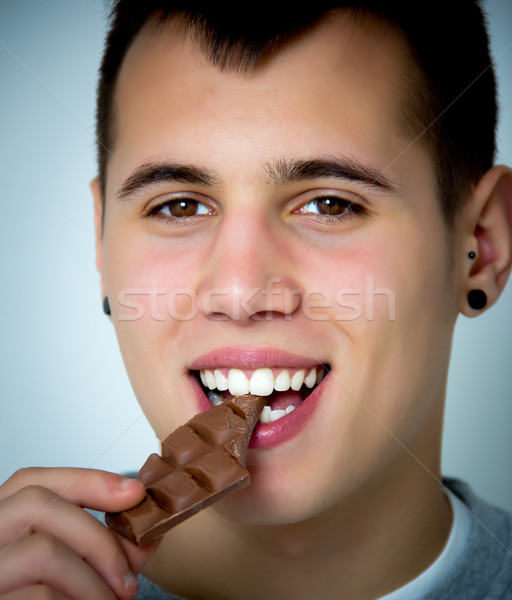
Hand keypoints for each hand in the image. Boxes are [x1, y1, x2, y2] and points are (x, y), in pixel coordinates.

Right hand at [0, 467, 158, 598]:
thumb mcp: (70, 566)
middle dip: (97, 536)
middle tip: (130, 580)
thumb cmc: (39, 597)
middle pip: (38, 504)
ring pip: (44, 551)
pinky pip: (40, 595)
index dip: (87, 480)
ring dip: (93, 580)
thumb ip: (101, 547)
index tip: (135, 492)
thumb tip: (147, 534)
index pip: (31, 480)